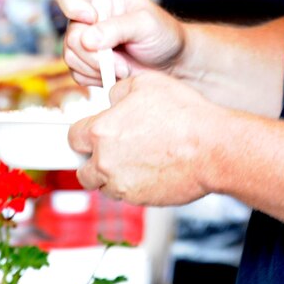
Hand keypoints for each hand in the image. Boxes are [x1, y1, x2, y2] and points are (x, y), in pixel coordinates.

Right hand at [55, 0, 184, 86]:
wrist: (172, 62)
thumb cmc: (163, 33)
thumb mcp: (146, 24)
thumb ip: (118, 28)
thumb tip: (87, 40)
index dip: (71, 5)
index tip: (90, 18)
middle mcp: (89, 16)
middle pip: (71, 35)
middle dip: (95, 53)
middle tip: (121, 62)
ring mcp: (86, 41)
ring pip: (71, 57)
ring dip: (98, 68)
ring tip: (124, 68)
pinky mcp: (87, 63)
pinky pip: (77, 73)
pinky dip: (96, 78)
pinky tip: (117, 74)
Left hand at [68, 70, 218, 204]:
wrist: (211, 148)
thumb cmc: (184, 115)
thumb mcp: (146, 83)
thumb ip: (118, 91)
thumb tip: (111, 98)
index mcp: (102, 130)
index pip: (73, 136)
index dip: (84, 132)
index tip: (92, 133)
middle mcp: (105, 161)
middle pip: (82, 168)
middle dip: (95, 158)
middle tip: (114, 147)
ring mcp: (121, 184)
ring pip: (103, 184)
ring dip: (113, 174)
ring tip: (137, 157)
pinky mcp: (138, 200)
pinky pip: (125, 194)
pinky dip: (133, 184)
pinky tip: (151, 168)